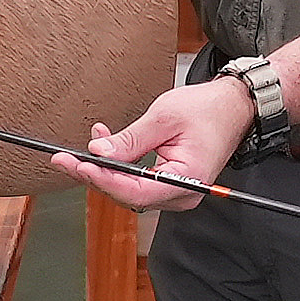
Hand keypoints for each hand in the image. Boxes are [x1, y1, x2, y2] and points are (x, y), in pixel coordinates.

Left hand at [51, 78, 255, 211]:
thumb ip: (131, 139)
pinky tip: (105, 146)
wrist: (234, 105)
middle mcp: (181, 194)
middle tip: (65, 159)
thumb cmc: (208, 109)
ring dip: (106, 169)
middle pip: (129, 194)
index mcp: (186, 180)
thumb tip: (98, 152)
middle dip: (96, 175)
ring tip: (84, 146)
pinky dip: (119, 166)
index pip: (136, 191)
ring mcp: (176, 191)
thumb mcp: (165, 117)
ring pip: (130, 189)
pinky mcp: (170, 183)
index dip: (103, 180)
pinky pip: (138, 181)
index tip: (77, 165)